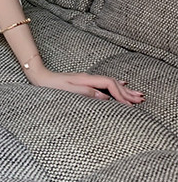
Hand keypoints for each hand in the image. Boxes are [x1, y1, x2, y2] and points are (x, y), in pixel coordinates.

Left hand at [29, 67, 144, 105]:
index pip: (109, 84)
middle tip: (141, 99)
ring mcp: (88, 79)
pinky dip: (116, 85)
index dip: (120, 94)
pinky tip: (122, 83)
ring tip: (137, 94)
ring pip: (111, 82)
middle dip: (127, 92)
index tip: (130, 104)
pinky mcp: (86, 82)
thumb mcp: (68, 92)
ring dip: (124, 89)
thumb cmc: (52, 86)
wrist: (41, 78)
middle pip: (113, 82)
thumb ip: (87, 93)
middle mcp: (89, 77)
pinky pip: (105, 82)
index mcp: (86, 79)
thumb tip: (105, 97)